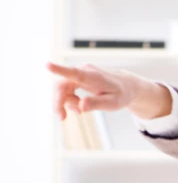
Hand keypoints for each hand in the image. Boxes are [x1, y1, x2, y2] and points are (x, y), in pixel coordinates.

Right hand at [47, 62, 170, 120]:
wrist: (125, 86)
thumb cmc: (120, 94)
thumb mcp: (113, 103)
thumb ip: (97, 103)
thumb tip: (81, 105)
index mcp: (93, 76)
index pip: (74, 72)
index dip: (59, 70)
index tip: (47, 65)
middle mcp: (83, 71)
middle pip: (61, 86)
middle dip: (59, 102)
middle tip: (62, 118)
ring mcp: (79, 73)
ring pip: (62, 89)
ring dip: (67, 103)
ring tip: (80, 111)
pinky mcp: (76, 77)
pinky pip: (65, 90)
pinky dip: (69, 101)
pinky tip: (79, 106)